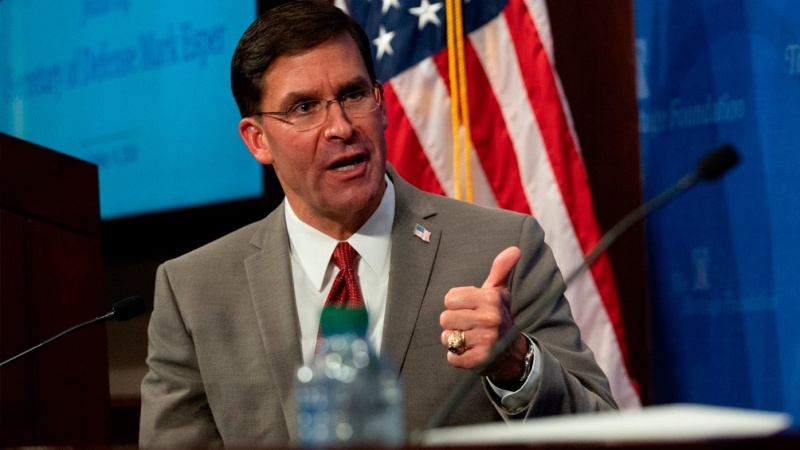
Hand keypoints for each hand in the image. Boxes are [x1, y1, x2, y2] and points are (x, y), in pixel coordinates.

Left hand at [440, 246, 528, 379]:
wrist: (511, 352)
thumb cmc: (498, 316)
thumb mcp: (499, 292)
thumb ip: (501, 270)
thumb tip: (515, 249)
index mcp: (491, 298)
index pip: (449, 298)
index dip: (456, 305)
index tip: (470, 309)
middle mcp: (490, 318)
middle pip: (445, 318)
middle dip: (453, 323)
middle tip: (469, 326)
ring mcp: (486, 340)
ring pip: (447, 337)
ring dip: (454, 340)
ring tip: (469, 339)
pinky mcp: (480, 359)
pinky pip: (452, 356)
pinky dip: (456, 356)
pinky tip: (469, 352)